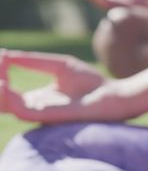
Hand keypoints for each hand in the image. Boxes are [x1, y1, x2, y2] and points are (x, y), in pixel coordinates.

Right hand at [0, 50, 130, 122]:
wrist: (113, 96)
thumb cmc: (92, 83)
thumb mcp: (59, 66)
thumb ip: (33, 62)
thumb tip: (6, 54)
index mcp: (37, 99)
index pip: (5, 89)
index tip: (1, 54)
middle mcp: (34, 108)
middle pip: (0, 99)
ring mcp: (39, 114)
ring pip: (3, 105)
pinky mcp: (46, 116)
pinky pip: (17, 109)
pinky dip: (5, 95)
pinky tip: (3, 82)